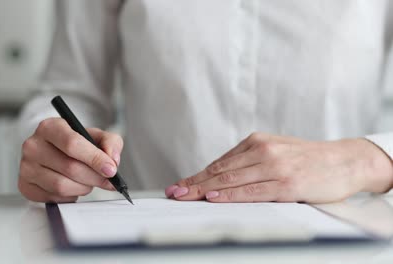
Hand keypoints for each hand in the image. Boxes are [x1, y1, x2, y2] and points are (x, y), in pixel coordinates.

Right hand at [18, 118, 122, 202]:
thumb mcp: (96, 136)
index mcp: (49, 127)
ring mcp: (26, 167)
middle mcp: (33, 145)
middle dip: (94, 177)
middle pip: (70, 167)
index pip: (72, 144)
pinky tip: (73, 186)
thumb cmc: (77, 144)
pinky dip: (70, 196)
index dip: (95, 159)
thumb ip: (110, 143)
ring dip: (83, 188)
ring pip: (62, 185)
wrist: (56, 153)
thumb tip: (113, 160)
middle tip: (107, 180)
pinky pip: (54, 197)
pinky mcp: (25, 186)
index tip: (111, 169)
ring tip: (88, 182)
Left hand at [166, 132, 392, 202]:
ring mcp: (275, 167)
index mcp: (256, 142)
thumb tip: (218, 179)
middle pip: (220, 171)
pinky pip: (252, 191)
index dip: (196, 176)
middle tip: (174, 192)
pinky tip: (215, 198)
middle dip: (194, 184)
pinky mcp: (288, 183)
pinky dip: (231, 195)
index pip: (219, 163)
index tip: (179, 185)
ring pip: (231, 180)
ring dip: (205, 190)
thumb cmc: (306, 159)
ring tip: (186, 196)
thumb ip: (248, 162)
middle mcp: (263, 151)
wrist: (344, 160)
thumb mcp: (274, 152)